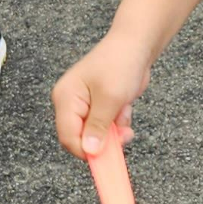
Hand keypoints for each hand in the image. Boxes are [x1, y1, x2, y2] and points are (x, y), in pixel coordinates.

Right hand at [53, 33, 153, 157]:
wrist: (137, 46)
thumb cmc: (119, 63)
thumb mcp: (110, 98)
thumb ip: (98, 126)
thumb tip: (90, 151)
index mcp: (66, 99)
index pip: (68, 136)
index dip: (86, 150)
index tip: (107, 158)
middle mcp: (70, 103)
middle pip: (81, 138)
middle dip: (104, 139)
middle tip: (124, 134)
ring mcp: (84, 105)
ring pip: (96, 134)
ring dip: (114, 130)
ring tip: (123, 111)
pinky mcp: (98, 106)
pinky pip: (107, 127)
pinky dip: (119, 122)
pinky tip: (125, 107)